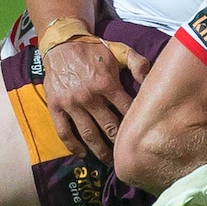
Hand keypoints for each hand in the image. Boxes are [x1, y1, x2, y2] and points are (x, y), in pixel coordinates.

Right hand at [42, 39, 148, 163]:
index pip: (127, 110)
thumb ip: (138, 64)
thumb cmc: (95, 50)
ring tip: (109, 161)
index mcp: (107, 84)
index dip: (136, 123)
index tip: (143, 133)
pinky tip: (82, 153)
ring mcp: (71, 103)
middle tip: (129, 154)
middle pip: (109, 126)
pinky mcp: (55, 107)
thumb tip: (151, 79)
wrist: (62, 44)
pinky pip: (64, 131)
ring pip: (88, 133)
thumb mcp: (120, 51)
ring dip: (99, 150)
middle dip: (120, 143)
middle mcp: (89, 96)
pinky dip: (73, 145)